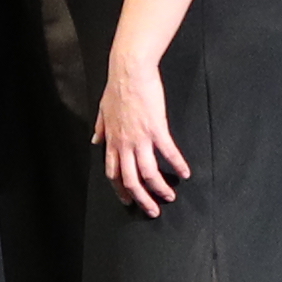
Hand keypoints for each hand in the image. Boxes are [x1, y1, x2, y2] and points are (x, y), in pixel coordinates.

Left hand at [95, 49, 191, 219]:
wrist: (129, 70)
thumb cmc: (117, 88)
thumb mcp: (103, 110)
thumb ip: (100, 128)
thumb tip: (95, 140)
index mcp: (112, 141)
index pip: (113, 173)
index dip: (120, 190)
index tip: (129, 200)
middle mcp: (123, 144)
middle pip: (130, 180)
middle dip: (142, 199)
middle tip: (153, 210)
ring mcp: (139, 138)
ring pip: (148, 173)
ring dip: (160, 188)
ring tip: (170, 196)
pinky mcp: (156, 129)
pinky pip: (168, 153)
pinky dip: (178, 164)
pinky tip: (186, 172)